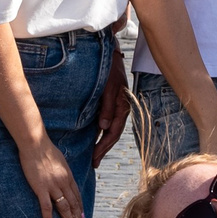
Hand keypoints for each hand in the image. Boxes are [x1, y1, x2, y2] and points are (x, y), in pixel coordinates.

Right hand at [19, 139, 85, 217]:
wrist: (35, 144)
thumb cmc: (45, 150)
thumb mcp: (60, 160)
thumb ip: (62, 171)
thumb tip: (64, 177)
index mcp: (68, 176)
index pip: (77, 196)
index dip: (80, 209)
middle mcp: (64, 183)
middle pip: (73, 204)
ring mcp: (53, 186)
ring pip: (63, 208)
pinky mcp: (41, 188)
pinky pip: (46, 207)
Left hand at [92, 48, 131, 165]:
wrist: (111, 54)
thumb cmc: (110, 69)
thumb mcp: (109, 87)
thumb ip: (107, 107)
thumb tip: (103, 127)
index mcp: (123, 107)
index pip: (113, 132)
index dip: (103, 146)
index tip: (94, 157)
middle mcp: (121, 109)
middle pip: (112, 134)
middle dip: (103, 149)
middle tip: (93, 163)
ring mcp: (117, 107)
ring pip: (110, 130)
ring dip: (103, 143)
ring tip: (95, 156)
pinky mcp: (111, 104)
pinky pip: (107, 122)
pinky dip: (101, 133)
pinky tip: (95, 138)